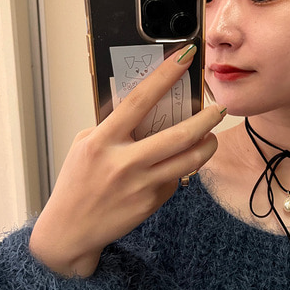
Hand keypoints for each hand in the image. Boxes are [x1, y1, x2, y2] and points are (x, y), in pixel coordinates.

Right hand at [29, 45, 224, 277]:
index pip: (139, 101)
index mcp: (102, 141)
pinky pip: (176, 179)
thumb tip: (143, 107)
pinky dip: (182, 168)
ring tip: (213, 136)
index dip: (164, 76)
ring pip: (188, 161)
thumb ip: (111, 127)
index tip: (185, 58)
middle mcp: (123, 163)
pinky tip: (180, 163)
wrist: (70, 230)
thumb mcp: (84, 146)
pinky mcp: (151, 203)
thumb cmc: (76, 183)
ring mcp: (140, 185)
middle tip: (220, 109)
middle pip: (178, 135)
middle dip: (206, 119)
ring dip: (208, 146)